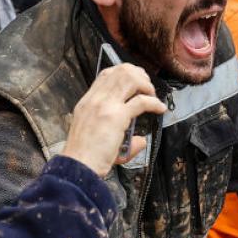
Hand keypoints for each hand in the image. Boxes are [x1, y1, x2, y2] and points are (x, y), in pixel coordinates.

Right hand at [62, 63, 165, 177]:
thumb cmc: (84, 157)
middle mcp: (95, 99)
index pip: (107, 74)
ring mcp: (105, 106)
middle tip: (148, 88)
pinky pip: (141, 101)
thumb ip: (116, 133)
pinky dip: (154, 103)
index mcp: (87, 102)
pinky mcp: (117, 117)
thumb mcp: (94, 136)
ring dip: (146, 85)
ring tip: (153, 96)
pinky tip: (159, 109)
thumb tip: (140, 140)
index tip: (137, 81)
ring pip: (131, 79)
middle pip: (121, 71)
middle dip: (140, 75)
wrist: (78, 166)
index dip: (125, 73)